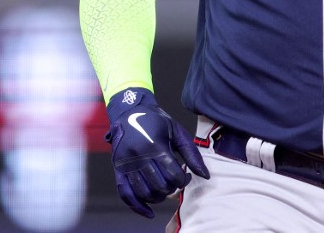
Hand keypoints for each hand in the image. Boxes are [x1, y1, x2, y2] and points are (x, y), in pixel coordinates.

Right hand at [105, 88, 209, 217]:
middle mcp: (138, 157)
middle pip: (159, 185)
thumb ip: (192, 153)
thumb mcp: (177, 131)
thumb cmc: (157, 122)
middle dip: (172, 188)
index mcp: (155, 145)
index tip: (186, 175)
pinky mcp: (117, 169)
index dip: (183, 180)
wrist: (130, 112)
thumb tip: (205, 175)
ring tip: (165, 189)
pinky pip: (125, 194)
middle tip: (176, 181)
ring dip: (158, 197)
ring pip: (144, 193)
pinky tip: (149, 211)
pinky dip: (137, 207)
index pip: (172, 174)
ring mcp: (126, 164)